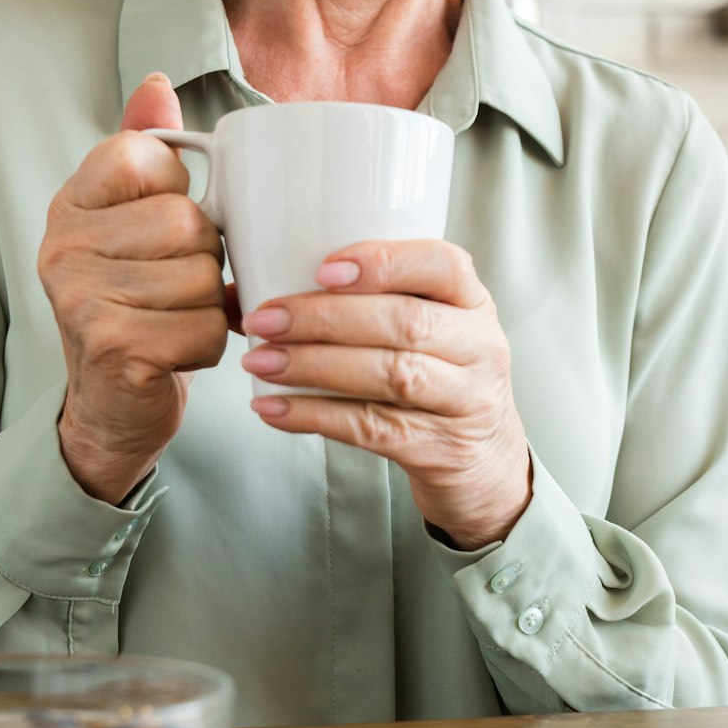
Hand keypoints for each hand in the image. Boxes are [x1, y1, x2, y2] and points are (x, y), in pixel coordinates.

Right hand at [38, 73, 228, 504]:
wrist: (113, 403)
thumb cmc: (137, 299)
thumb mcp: (135, 218)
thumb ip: (147, 150)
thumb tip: (155, 84)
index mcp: (72, 201)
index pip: (147, 157)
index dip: (179, 192)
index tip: (161, 227)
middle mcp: (62, 245)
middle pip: (188, 222)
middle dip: (204, 259)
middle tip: (178, 285)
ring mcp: (81, 299)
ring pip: (202, 277)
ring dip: (210, 305)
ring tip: (178, 317)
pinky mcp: (114, 349)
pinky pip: (205, 328)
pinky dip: (209, 344)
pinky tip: (178, 351)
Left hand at [238, 240, 532, 550]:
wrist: (486, 464)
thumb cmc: (437, 380)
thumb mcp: (423, 332)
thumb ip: (356, 305)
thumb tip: (241, 294)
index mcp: (471, 302)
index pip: (442, 265)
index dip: (383, 262)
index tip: (322, 269)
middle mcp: (478, 347)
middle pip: (406, 323)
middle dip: (326, 318)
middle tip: (265, 320)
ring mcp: (466, 401)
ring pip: (391, 375)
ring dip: (316, 366)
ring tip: (260, 362)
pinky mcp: (441, 449)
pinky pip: (374, 429)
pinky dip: (318, 416)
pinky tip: (274, 409)